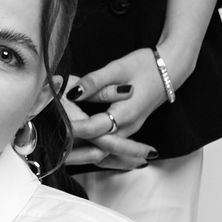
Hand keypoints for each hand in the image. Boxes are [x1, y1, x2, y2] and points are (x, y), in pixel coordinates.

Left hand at [63, 49, 167, 170]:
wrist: (170, 70)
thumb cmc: (144, 65)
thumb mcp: (117, 68)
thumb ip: (94, 82)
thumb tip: (72, 92)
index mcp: (125, 113)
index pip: (94, 128)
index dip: (73, 129)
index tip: (54, 129)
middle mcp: (128, 127)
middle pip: (98, 147)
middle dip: (74, 151)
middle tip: (52, 153)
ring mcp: (130, 130)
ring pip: (104, 150)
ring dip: (83, 153)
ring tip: (59, 156)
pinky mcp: (129, 128)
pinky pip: (111, 146)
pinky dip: (94, 150)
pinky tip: (78, 152)